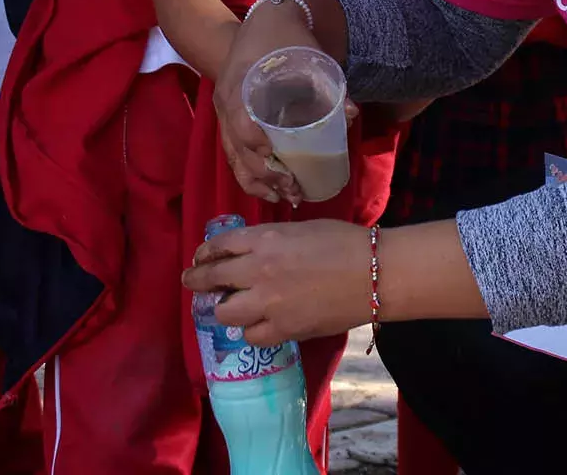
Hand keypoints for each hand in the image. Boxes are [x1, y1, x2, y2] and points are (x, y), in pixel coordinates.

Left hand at [182, 220, 372, 346]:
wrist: (373, 273)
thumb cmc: (344, 242)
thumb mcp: (301, 229)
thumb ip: (271, 240)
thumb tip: (254, 251)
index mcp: (264, 240)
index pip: (219, 246)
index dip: (205, 253)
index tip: (200, 258)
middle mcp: (257, 271)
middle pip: (211, 279)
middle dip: (197, 280)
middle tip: (193, 282)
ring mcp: (268, 303)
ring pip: (225, 314)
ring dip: (225, 309)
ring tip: (232, 307)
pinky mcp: (283, 329)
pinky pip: (252, 336)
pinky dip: (253, 330)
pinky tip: (260, 324)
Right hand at [213, 0, 322, 204]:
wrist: (264, 23)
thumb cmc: (286, 39)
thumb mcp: (307, 55)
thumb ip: (327, 84)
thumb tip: (350, 116)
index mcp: (240, 82)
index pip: (238, 118)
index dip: (253, 140)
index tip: (275, 156)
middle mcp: (226, 102)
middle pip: (237, 147)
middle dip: (264, 173)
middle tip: (293, 188)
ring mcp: (225, 115)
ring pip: (234, 158)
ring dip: (258, 182)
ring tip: (286, 197)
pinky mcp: (230, 124)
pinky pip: (234, 157)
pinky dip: (251, 177)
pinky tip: (271, 192)